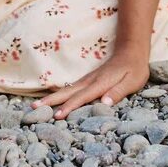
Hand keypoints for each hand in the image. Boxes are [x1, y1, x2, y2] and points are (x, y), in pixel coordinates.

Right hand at [30, 52, 149, 119]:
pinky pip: (71, 88)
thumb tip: (103, 102)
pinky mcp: (88, 79)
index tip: (56, 117)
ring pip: (67, 89)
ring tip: (36, 105)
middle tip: (33, 110)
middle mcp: (90, 81)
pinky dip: (59, 94)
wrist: (132, 49)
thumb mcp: (132, 82)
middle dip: (51, 101)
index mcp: (100, 83)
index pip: (82, 97)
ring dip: (52, 98)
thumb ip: (118, 92)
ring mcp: (88, 79)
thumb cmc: (134, 68)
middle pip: (68, 92)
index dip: (70, 107)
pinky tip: (52, 99)